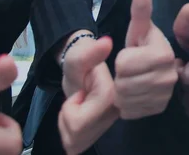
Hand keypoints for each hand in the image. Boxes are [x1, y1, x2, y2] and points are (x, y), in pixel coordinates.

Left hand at [59, 36, 117, 154]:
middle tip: (77, 97)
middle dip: (70, 112)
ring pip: (77, 139)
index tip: (83, 88)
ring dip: (68, 121)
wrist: (84, 71)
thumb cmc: (82, 61)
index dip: (80, 97)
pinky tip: (76, 115)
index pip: (100, 104)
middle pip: (83, 127)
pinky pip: (75, 145)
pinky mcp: (100, 135)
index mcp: (119, 94)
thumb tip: (106, 43)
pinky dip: (67, 130)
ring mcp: (110, 125)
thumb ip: (89, 52)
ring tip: (76, 105)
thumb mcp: (78, 55)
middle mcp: (121, 112)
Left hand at [113, 0, 178, 118]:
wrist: (151, 67)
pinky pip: (129, 111)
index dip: (121, 59)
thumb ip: (140, 12)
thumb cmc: (142, 45)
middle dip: (119, 77)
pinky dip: (125, 104)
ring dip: (120, 91)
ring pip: (124, 99)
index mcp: (164, 54)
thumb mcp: (139, 28)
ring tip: (129, 80)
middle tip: (128, 69)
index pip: (123, 63)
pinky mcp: (158, 109)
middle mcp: (169, 77)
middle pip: (123, 83)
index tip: (131, 54)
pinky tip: (132, 93)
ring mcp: (165, 96)